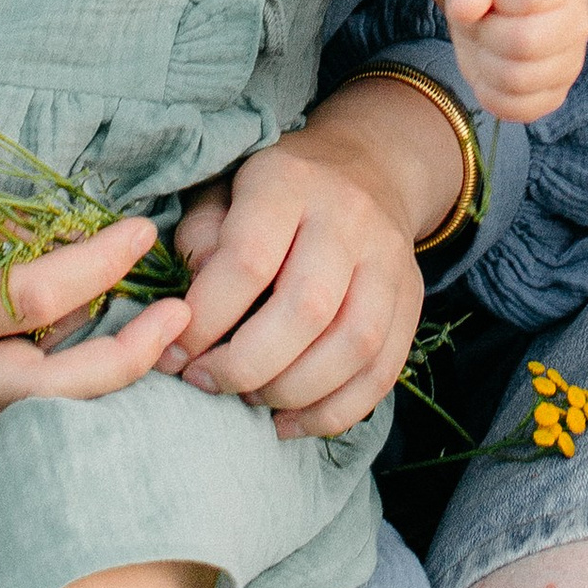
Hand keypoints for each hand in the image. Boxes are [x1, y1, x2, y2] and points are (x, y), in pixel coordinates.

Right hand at [0, 210, 190, 413]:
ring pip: (28, 398)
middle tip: (182, 315)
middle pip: (45, 389)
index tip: (141, 229)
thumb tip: (62, 241)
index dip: (97, 263)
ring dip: (97, 361)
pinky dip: (49, 354)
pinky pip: (1, 382)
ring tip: (151, 313)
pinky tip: (84, 318)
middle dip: (125, 359)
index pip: (30, 296)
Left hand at [159, 133, 424, 437]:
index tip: (175, 352)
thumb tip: (192, 312)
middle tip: (206, 382)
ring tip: (248, 399)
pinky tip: (289, 421)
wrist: (370, 167)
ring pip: (353, 345)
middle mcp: (349, 217)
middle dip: (246, 365)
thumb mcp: (224, 191)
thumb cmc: (276, 191)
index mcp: (289, 182)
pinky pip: (382, 371)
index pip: (248, 260)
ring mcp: (389, 260)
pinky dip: (334, 412)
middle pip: (306, 309)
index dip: (206, 318)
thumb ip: (200, 242)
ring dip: (292, 392)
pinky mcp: (413, 299)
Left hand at [443, 0, 587, 120]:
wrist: (518, 11)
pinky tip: (490, 75)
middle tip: (484, 26)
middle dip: (488, 34)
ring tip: (488, 49)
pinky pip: (519, 110)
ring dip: (487, 66)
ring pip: (519, 79)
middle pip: (524, 42)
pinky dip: (492, 96)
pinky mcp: (555, 97)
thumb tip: (463, 7)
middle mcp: (575, 23)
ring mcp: (570, 64)